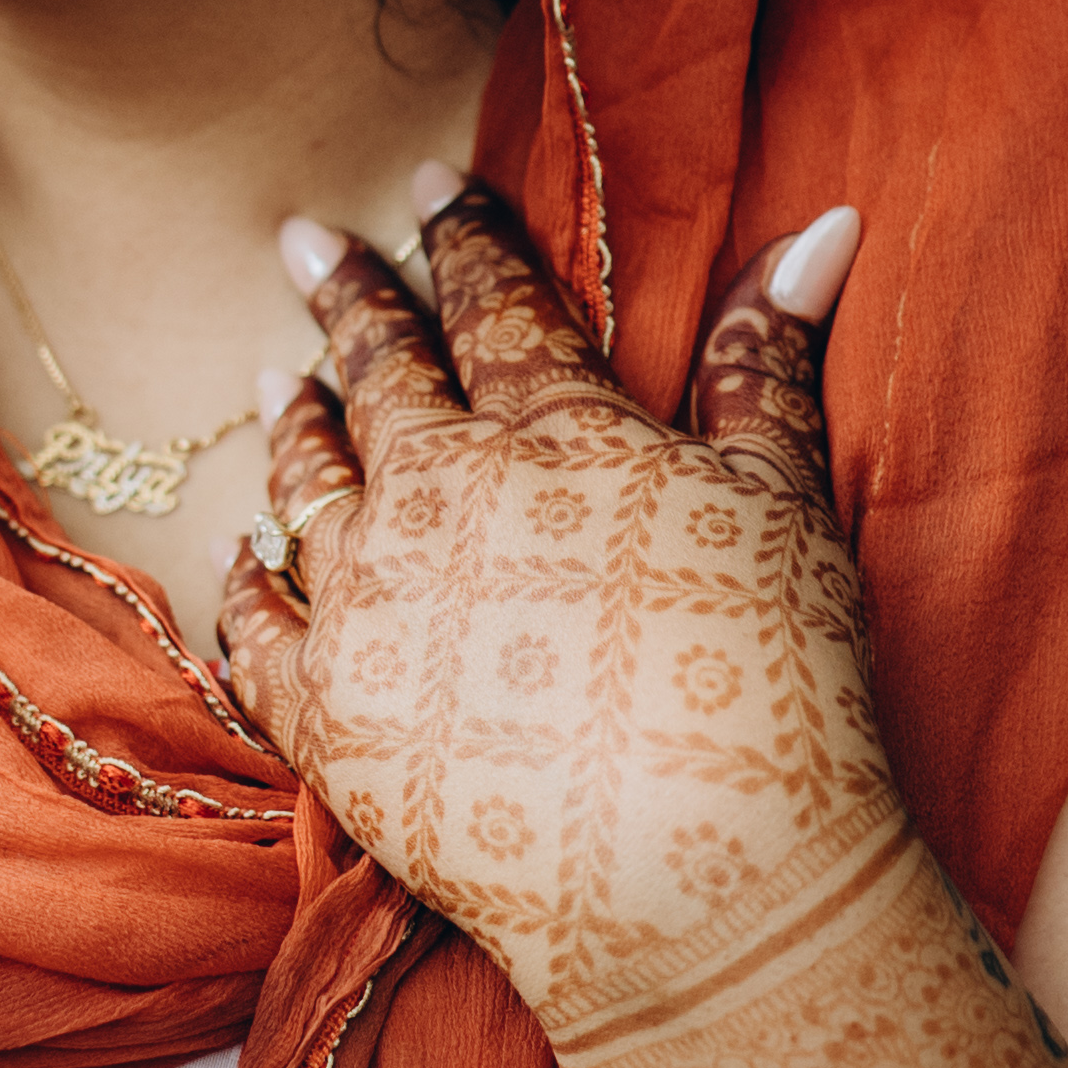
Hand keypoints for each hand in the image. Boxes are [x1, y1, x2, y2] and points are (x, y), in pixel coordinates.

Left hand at [221, 178, 902, 1057]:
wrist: (702, 884)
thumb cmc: (771, 683)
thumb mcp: (786, 499)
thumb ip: (771, 357)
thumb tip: (822, 219)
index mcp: (551, 433)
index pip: (497, 307)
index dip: (466, 238)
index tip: (430, 182)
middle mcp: (437, 496)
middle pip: (383, 373)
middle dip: (351, 297)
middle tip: (307, 238)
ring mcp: (366, 604)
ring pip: (309, 481)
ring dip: (297, 422)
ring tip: (281, 376)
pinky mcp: (323, 716)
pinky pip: (258, 631)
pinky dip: (247, 583)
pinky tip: (246, 555)